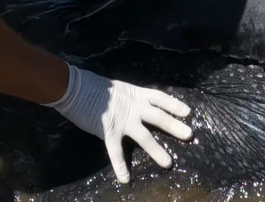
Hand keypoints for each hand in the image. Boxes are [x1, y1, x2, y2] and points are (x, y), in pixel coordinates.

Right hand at [45, 64, 192, 182]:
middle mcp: (133, 107)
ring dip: (157, 150)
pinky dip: (120, 166)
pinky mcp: (108, 132)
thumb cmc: (94, 87)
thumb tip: (138, 105)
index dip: (174, 104)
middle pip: (158, 117)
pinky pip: (115, 152)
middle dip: (174, 126)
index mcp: (136, 94)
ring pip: (144, 137)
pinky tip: (125, 179)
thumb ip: (130, 99)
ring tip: (168, 163)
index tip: (188, 112)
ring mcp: (122, 120)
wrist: (75, 87)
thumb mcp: (118, 89)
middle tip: (189, 135)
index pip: (160, 97)